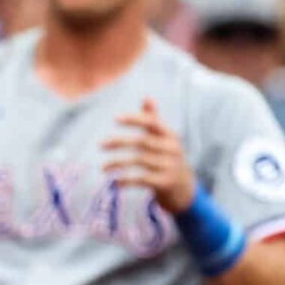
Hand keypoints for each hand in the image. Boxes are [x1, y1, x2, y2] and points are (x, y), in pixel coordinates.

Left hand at [102, 97, 194, 213]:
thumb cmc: (167, 157)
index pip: (152, 123)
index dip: (134, 119)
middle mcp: (171, 149)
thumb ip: (153, 120)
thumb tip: (146, 97)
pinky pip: (143, 179)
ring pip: (139, 161)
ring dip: (118, 163)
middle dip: (119, 142)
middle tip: (100, 145)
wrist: (184, 187)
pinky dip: (127, 180)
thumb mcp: (164, 139)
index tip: (115, 119)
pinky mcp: (165, 182)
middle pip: (142, 142)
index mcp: (170, 135)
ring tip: (103, 167)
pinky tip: (115, 182)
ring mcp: (169, 166)